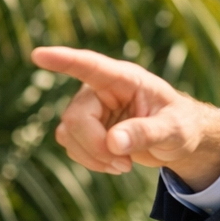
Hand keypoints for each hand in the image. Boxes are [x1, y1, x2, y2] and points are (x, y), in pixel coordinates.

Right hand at [32, 47, 219, 189]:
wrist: (177, 140)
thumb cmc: (181, 126)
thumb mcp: (174, 130)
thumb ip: (146, 133)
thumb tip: (113, 142)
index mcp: (126, 79)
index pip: (91, 66)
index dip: (64, 61)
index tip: (38, 54)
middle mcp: (101, 89)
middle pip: (76, 117)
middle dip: (95, 147)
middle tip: (125, 165)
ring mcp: (90, 107)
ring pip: (68, 133)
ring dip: (93, 157)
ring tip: (125, 165)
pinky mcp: (84, 127)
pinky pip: (70, 145)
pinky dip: (90, 161)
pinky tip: (114, 164)